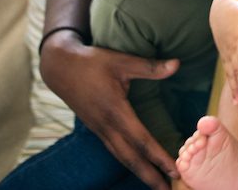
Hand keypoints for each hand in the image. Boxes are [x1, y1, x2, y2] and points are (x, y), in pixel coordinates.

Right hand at [39, 30, 179, 189]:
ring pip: (121, 157)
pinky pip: (114, 150)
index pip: (141, 140)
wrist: (59, 67)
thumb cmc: (92, 62)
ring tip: (156, 184)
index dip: (158, 156)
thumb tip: (177, 64)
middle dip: (149, 176)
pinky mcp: (96, 128)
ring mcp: (99, 129)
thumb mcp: (122, 60)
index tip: (174, 170)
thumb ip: (150, 67)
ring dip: (139, 172)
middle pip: (131, 158)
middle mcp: (106, 125)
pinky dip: (128, 161)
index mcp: (115, 111)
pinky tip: (138, 166)